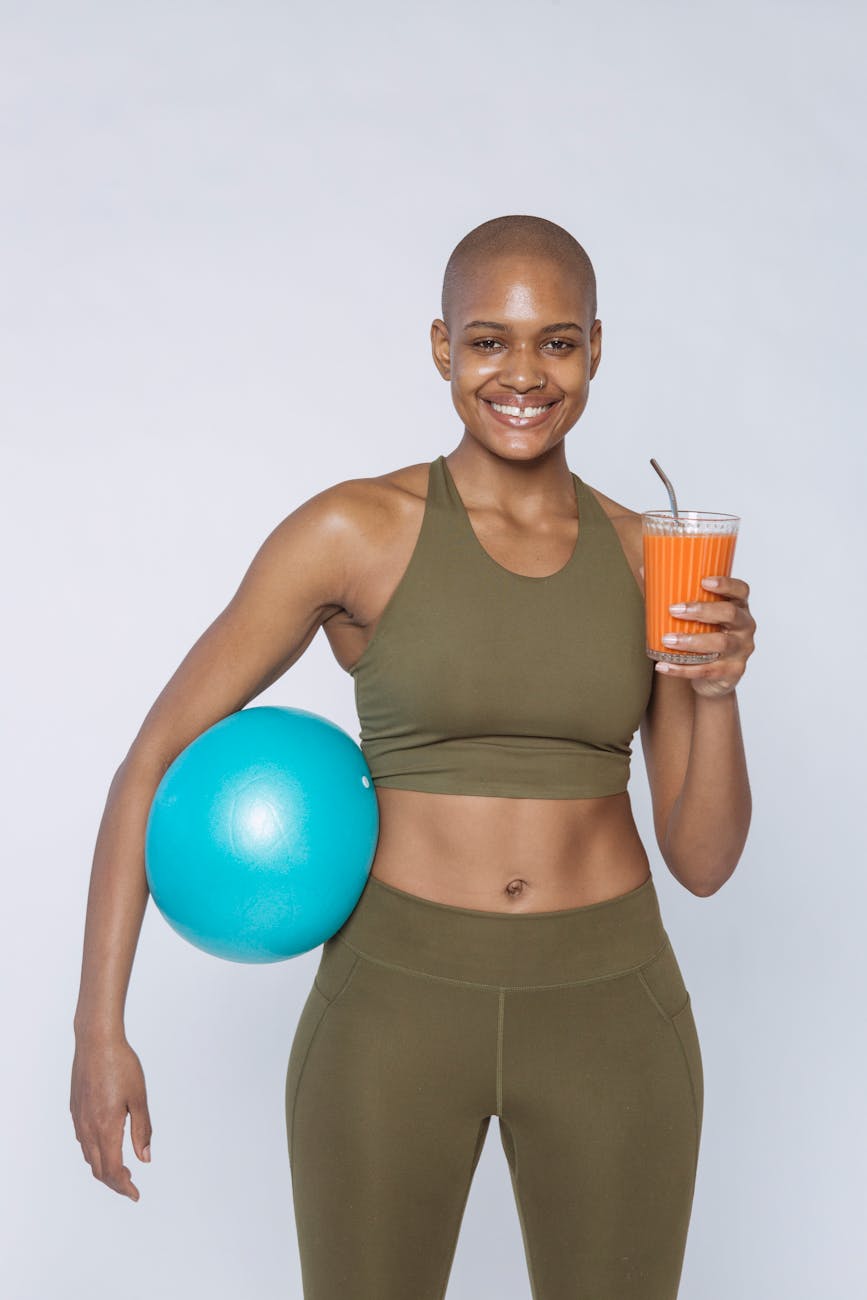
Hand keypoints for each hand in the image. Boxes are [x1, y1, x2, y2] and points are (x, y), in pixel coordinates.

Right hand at [70, 1035, 152, 1200]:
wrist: (96, 1041)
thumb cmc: (121, 1065)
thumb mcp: (139, 1098)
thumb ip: (142, 1130)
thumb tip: (145, 1158)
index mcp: (106, 1128)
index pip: (112, 1170)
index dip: (124, 1187)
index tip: (135, 1195)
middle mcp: (88, 1128)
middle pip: (98, 1169)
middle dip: (115, 1182)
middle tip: (131, 1186)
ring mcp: (79, 1119)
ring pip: (88, 1156)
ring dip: (104, 1168)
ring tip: (122, 1168)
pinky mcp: (75, 1109)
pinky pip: (83, 1141)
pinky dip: (94, 1153)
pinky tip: (106, 1145)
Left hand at [641, 571, 755, 697]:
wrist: (713, 678)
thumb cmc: (704, 636)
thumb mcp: (695, 617)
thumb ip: (673, 595)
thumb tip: (642, 569)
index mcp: (738, 606)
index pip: (741, 590)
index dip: (725, 584)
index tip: (704, 581)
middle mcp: (745, 626)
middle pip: (730, 614)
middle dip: (702, 610)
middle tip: (674, 609)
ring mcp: (741, 650)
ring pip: (720, 643)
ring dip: (691, 641)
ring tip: (666, 639)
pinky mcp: (732, 672)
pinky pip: (706, 670)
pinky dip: (682, 669)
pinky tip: (663, 665)